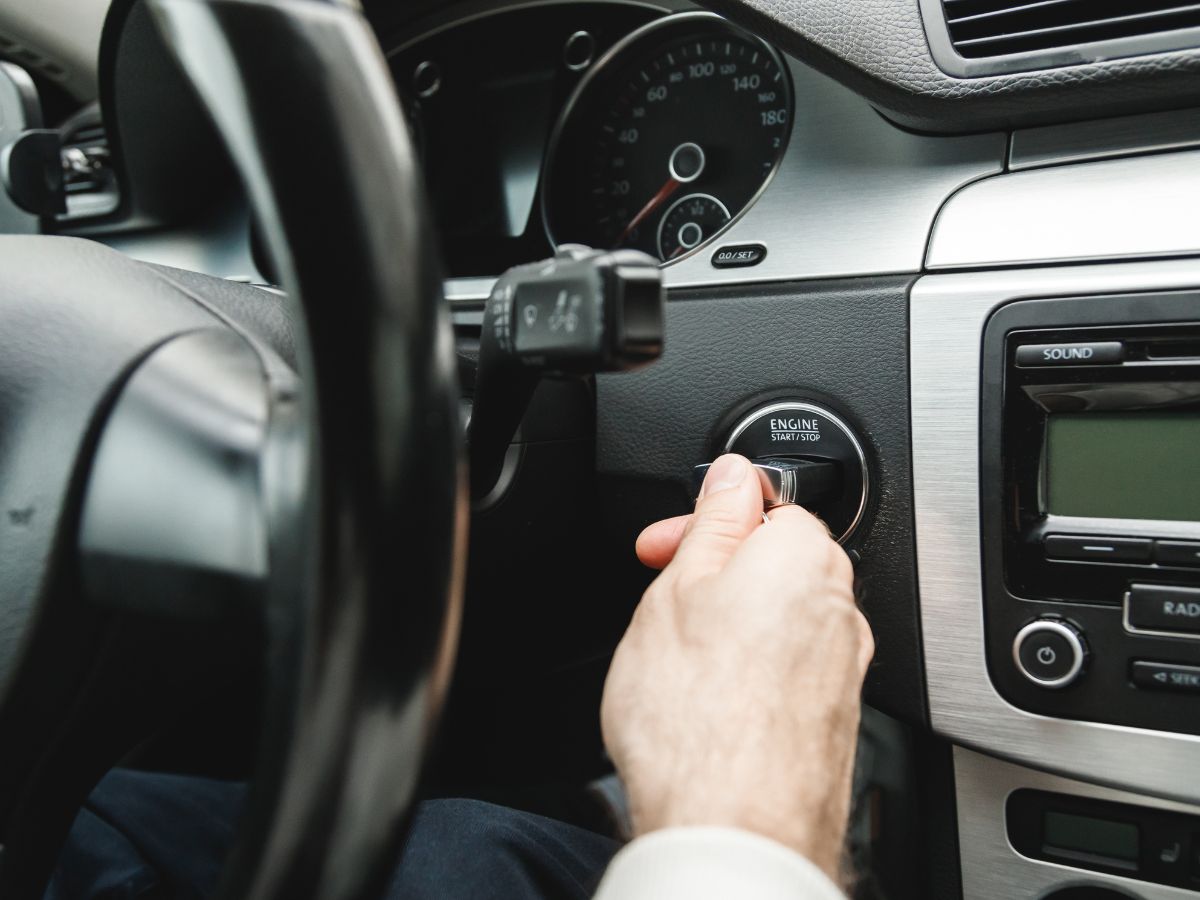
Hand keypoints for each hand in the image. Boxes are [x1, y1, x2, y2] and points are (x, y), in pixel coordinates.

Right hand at [600, 453, 872, 881]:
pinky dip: (750, 671)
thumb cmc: (699, 719)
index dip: (702, 523)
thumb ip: (714, 521)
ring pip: (781, 619)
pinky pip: (789, 670)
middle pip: (775, 563)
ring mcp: (844, 670)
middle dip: (718, 572)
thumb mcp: (678, 589)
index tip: (666, 545)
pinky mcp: (835, 720)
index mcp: (805, 557)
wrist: (733, 832)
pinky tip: (708, 702)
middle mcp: (841, 609)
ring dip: (733, 624)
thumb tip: (732, 476)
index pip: (765, 503)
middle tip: (665, 598)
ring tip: (680, 661)